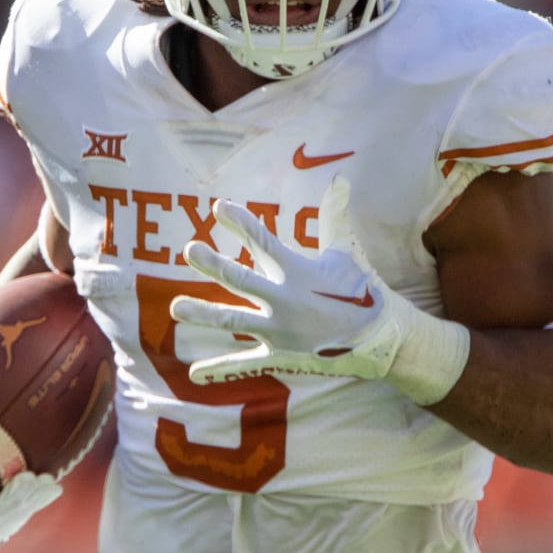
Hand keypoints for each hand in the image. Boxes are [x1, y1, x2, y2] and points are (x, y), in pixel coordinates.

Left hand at [170, 177, 422, 385]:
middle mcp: (283, 300)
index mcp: (297, 271)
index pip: (262, 241)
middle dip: (213, 264)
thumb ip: (334, 215)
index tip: (217, 207)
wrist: (377, 337)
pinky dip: (219, 369)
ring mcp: (278, 330)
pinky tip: (193, 374)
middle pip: (240, 279)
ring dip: (203, 314)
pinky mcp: (279, 354)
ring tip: (175, 307)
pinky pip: (245, 364)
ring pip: (234, 321)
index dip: (240, 222)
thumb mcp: (345, 251)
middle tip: (189, 250)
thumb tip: (340, 178)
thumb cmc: (360, 289)